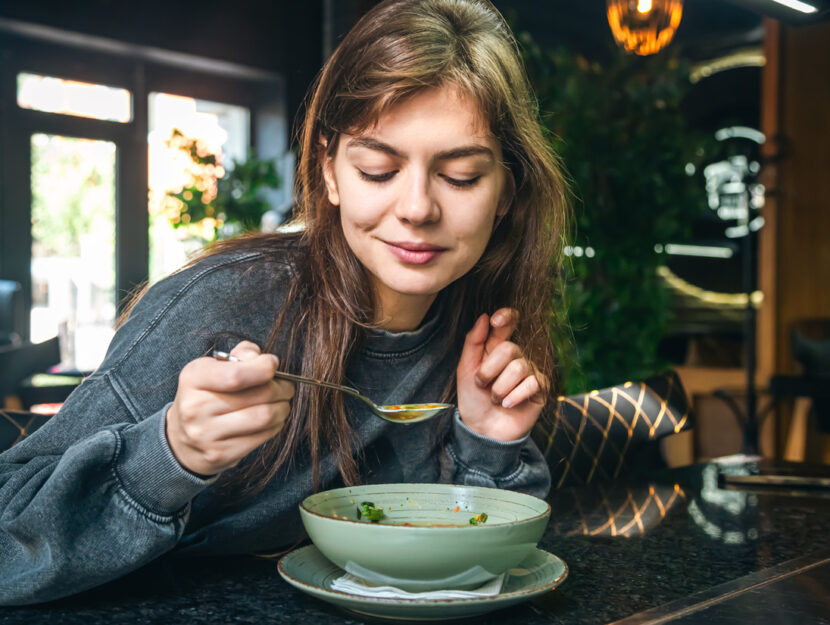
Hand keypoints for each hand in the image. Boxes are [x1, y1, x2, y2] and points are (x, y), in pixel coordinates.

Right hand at [166, 341, 293, 475]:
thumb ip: (240, 356)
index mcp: (193, 378)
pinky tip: (273, 419)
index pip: (236, 375)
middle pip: (259, 395)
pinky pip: (262, 436)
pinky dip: (276, 425)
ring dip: (282, 407)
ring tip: (282, 402)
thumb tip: (260, 358)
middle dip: (281, 388)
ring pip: (264, 417)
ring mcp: (207, 434)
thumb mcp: (213, 368)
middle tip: (286, 386)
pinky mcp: (220, 454)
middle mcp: (195, 407)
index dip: (264, 368)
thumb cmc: (206, 395)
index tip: (273, 364)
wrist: (182, 439)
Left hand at [456, 309, 546, 441]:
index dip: (506, 317)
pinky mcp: (541, 388)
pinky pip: (532, 383)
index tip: (496, 320)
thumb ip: (473, 342)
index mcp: (496, 348)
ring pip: (519, 368)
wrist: (482, 429)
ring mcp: (530, 371)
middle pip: (510, 348)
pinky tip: (508, 405)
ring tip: (495, 399)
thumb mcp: (465, 370)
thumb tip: (484, 316)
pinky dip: (515, 397)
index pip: (508, 323)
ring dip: (500, 388)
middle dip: (490, 370)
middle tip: (482, 385)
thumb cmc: (473, 399)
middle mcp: (516, 356)